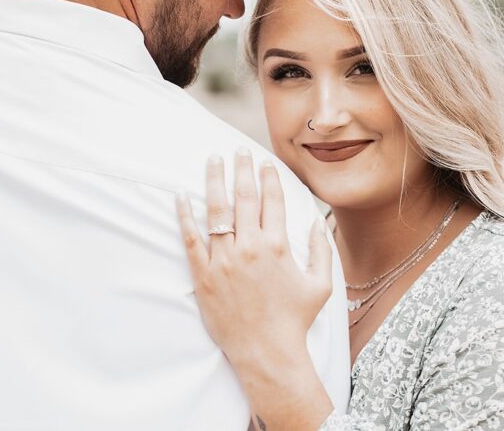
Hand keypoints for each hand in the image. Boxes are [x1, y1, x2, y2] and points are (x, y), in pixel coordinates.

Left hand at [175, 148, 332, 367]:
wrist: (267, 353)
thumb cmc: (294, 320)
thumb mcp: (320, 285)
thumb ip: (322, 250)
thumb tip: (317, 221)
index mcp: (277, 246)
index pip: (272, 200)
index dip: (268, 178)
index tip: (265, 162)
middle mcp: (249, 247)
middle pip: (243, 198)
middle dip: (241, 169)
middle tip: (238, 150)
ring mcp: (224, 261)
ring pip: (216, 211)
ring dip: (213, 181)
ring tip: (212, 160)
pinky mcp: (203, 276)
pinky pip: (190, 240)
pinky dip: (184, 216)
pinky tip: (181, 196)